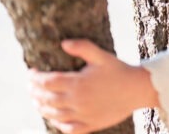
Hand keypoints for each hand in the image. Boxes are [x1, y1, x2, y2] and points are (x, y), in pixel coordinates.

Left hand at [29, 39, 159, 133]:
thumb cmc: (119, 70)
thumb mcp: (102, 56)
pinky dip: (57, 124)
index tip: (31, 72)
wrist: (138, 89)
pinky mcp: (90, 124)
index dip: (35, 78)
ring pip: (53, 115)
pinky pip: (68, 128)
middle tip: (30, 87)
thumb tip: (63, 43)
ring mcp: (83, 114)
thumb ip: (83, 47)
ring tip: (36, 102)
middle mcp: (77, 101)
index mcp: (77, 83)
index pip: (46, 82)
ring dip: (41, 108)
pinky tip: (54, 118)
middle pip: (46, 99)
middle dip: (34, 92)